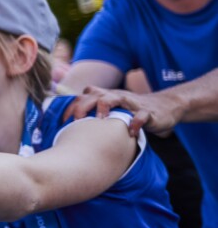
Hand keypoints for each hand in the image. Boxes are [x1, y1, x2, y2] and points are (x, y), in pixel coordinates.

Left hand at [64, 86, 181, 136]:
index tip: (61, 121)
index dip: (71, 107)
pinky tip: (130, 133)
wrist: (166, 106)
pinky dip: (135, 123)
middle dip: (83, 106)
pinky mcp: (148, 112)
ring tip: (99, 120)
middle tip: (75, 121)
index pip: (83, 96)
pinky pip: (141, 115)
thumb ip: (95, 114)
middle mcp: (116, 96)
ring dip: (105, 107)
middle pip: (95, 94)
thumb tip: (70, 130)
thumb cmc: (132, 111)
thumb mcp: (112, 110)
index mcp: (105, 97)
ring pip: (115, 98)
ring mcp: (132, 103)